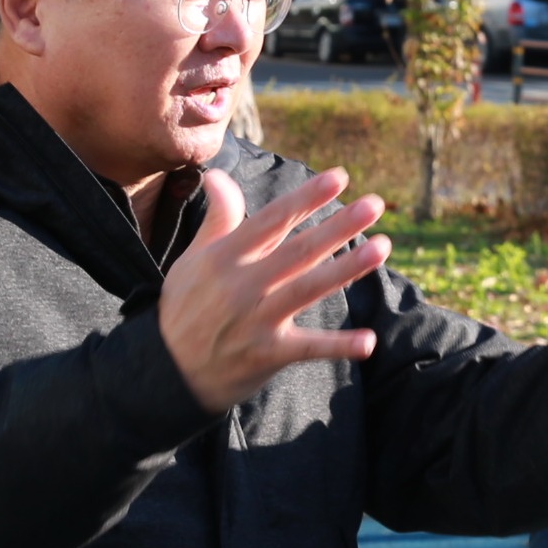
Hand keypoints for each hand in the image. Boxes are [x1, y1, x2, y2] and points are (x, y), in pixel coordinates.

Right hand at [159, 169, 387, 413]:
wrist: (165, 372)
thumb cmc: (184, 308)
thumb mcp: (193, 260)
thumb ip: (217, 219)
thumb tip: (217, 175)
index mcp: (224, 257)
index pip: (272, 220)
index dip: (306, 197)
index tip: (338, 177)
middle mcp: (243, 285)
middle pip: (299, 250)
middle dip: (339, 226)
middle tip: (376, 205)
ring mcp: (257, 320)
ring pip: (308, 289)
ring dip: (348, 269)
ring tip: (382, 248)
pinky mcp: (268, 355)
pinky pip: (309, 348)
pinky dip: (339, 346)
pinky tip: (369, 341)